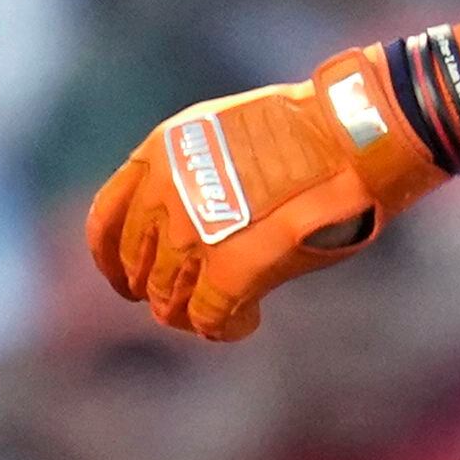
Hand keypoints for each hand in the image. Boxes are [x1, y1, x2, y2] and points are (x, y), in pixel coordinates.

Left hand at [84, 45, 444, 341]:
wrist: (355, 133)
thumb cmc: (308, 131)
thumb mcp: (224, 133)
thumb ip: (188, 177)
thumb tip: (173, 234)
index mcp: (160, 152)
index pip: (104, 224)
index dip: (113, 263)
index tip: (130, 283)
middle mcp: (165, 192)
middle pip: (141, 271)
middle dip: (167, 291)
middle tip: (201, 297)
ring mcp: (194, 232)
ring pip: (170, 302)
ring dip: (197, 312)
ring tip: (232, 308)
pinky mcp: (229, 268)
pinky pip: (207, 319)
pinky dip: (226, 328)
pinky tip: (248, 320)